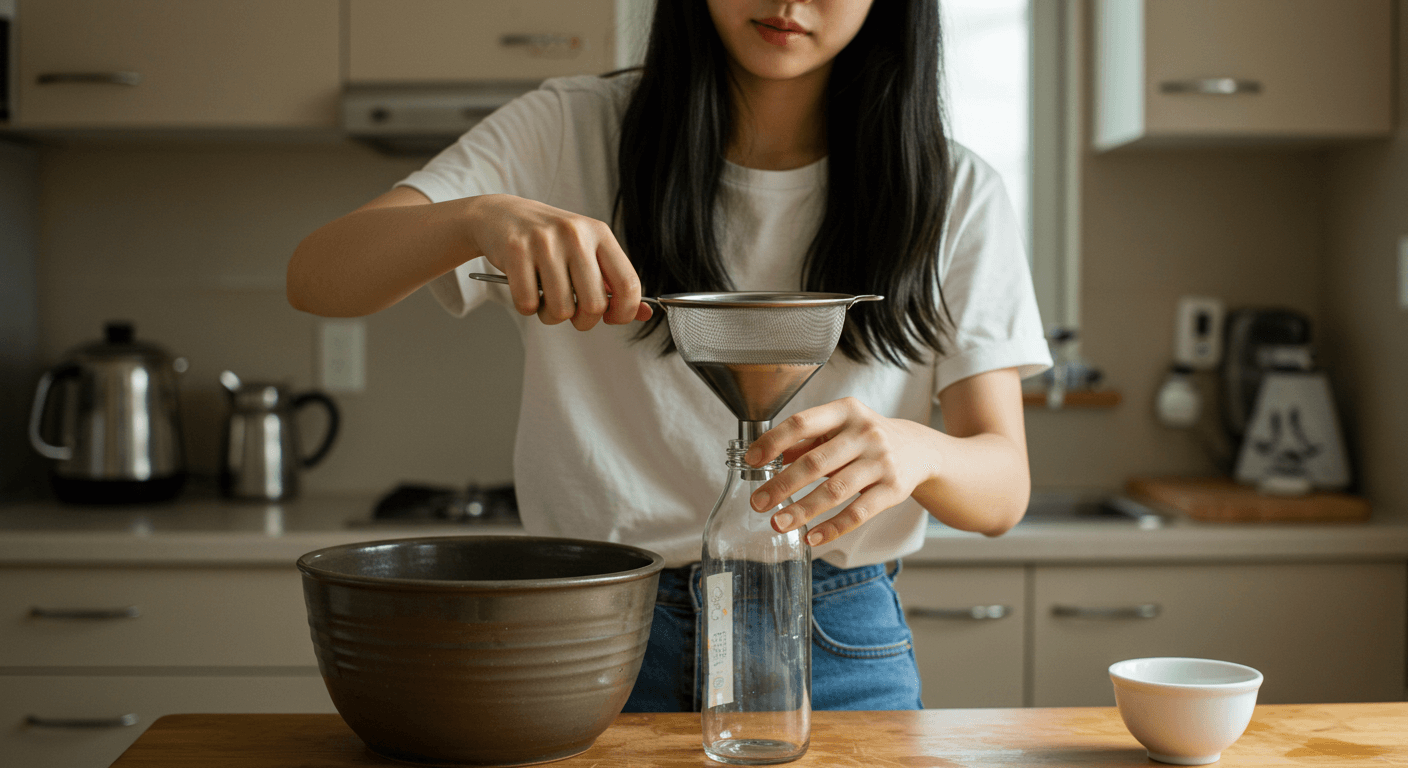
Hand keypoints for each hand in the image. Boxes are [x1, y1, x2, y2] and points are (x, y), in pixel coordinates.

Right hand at [467, 194, 650, 329]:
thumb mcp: (586, 251)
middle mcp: (575, 234)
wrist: (501, 214)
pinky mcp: (516, 251)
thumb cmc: (550, 240)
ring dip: (552, 316)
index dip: (625, 312)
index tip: (612, 318)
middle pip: (593, 305)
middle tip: (572, 312)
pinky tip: (526, 289)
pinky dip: (527, 307)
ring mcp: (544, 241)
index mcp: (600, 233)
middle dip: (583, 321)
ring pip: (560, 309)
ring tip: (546, 300)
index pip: (628, 284)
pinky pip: (528, 304)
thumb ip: (613, 282)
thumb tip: (645, 314)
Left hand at [743, 397, 940, 546]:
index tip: (751, 461)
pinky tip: (811, 537)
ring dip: (802, 510)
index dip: (773, 442)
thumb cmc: (866, 438)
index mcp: (846, 411)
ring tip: (777, 523)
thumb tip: (764, 456)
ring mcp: (881, 461)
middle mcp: (865, 433)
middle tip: (758, 502)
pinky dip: (832, 528)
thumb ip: (805, 440)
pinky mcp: (893, 489)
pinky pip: (858, 513)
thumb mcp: (839, 428)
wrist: (918, 449)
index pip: (801, 423)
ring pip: (835, 491)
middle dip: (781, 484)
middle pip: (815, 462)